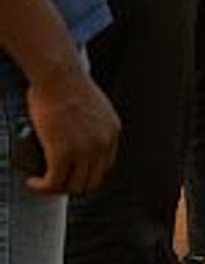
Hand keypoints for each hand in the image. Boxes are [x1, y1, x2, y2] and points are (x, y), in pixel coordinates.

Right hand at [24, 60, 120, 196]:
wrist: (59, 76)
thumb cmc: (68, 86)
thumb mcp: (92, 109)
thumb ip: (91, 127)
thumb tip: (75, 141)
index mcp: (112, 131)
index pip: (103, 167)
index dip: (84, 174)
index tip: (69, 174)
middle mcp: (103, 142)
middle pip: (90, 182)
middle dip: (70, 184)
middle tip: (53, 181)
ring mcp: (85, 150)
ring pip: (71, 187)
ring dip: (54, 188)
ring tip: (41, 182)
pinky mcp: (63, 154)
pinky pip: (52, 184)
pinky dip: (41, 188)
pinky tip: (32, 182)